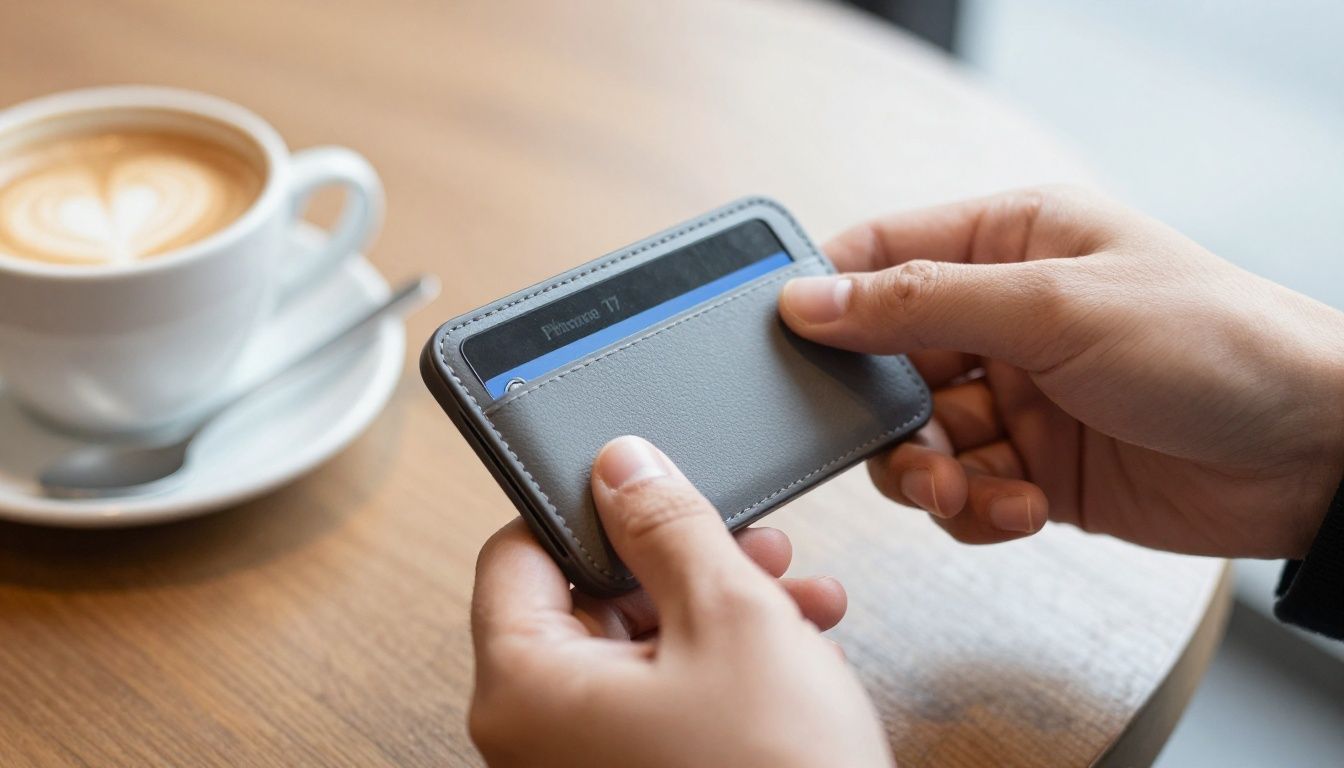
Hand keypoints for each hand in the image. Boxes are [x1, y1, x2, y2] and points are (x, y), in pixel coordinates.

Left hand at [469, 436, 892, 767]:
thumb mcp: (729, 616)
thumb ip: (666, 524)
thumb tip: (621, 465)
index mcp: (525, 689)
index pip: (515, 555)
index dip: (583, 508)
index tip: (643, 485)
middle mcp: (537, 740)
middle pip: (588, 602)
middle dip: (680, 561)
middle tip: (747, 542)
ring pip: (640, 651)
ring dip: (719, 608)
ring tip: (795, 592)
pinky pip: (663, 704)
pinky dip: (723, 666)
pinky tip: (797, 645)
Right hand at [779, 186, 1343, 557]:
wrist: (1314, 454)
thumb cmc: (1213, 343)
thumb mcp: (1054, 308)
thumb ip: (920, 303)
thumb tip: (809, 299)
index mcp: (1006, 242)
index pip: (878, 255)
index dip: (826, 299)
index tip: (789, 346)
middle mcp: (1001, 316)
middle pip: (883, 363)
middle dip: (886, 416)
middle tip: (909, 447)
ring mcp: (1016, 394)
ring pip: (915, 439)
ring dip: (930, 474)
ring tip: (972, 488)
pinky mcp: (1033, 466)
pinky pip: (962, 491)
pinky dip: (978, 509)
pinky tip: (1024, 507)